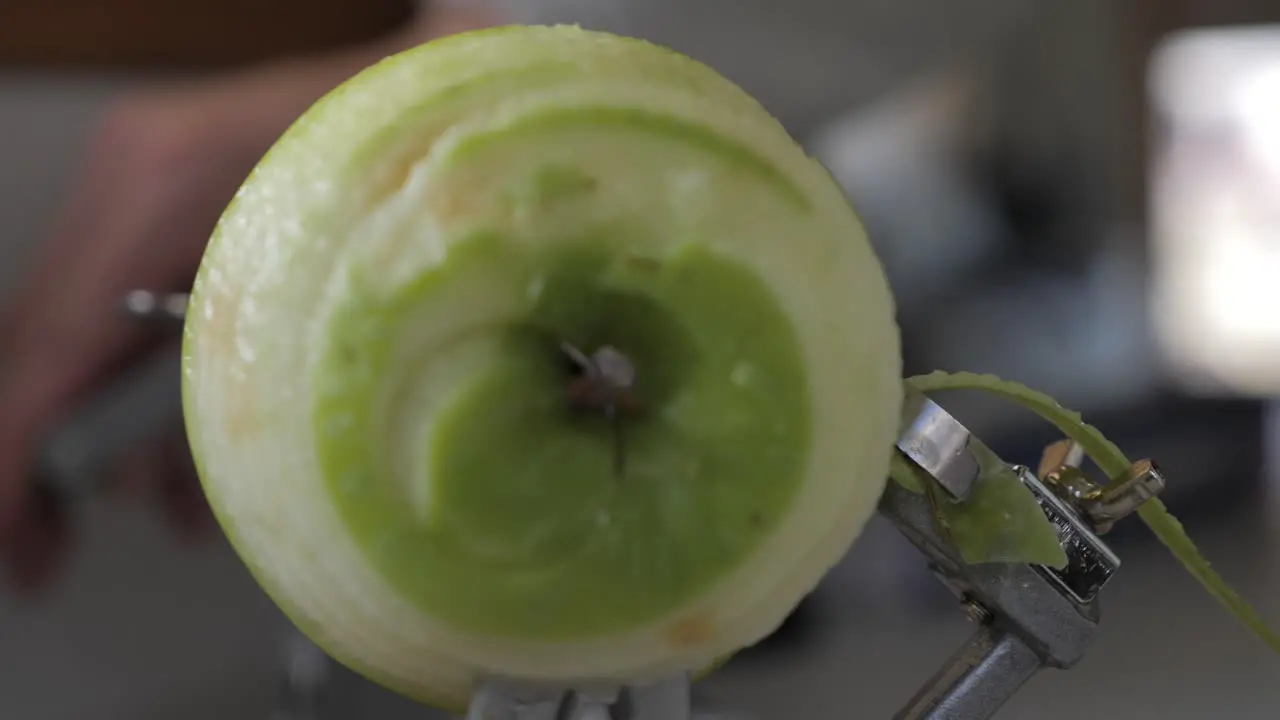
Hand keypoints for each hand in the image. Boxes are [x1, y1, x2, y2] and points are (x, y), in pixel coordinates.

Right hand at [0, 5, 499, 592]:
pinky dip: (137, 385)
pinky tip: (175, 454)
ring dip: (96, 430)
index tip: (23, 543)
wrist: (454, 87)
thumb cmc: (427, 173)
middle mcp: (131, 177)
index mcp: (158, 190)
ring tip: (143, 510)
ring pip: (78, 333)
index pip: (42, 351)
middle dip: (44, 460)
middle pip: (42, 345)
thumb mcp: (340, 301)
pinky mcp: (175, 201)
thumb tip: (181, 486)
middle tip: (47, 548)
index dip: (18, 463)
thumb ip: (249, 383)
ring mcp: (146, 182)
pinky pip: (125, 305)